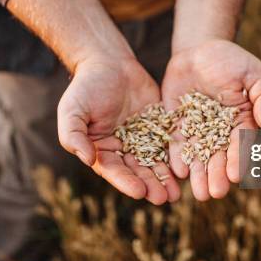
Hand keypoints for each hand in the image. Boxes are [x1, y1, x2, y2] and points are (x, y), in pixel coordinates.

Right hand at [57, 55, 179, 203]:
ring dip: (166, 178)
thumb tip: (87, 159)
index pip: (114, 170)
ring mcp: (143, 138)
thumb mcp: (72, 110)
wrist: (109, 61)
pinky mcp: (159, 126)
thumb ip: (74, 136)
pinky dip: (177, 156)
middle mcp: (123, 149)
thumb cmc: (86, 86)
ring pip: (156, 162)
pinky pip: (169, 143)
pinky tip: (188, 167)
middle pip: (138, 171)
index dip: (126, 182)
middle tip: (164, 199)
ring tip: (178, 193)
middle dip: (151, 185)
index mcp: (102, 150)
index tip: (139, 192)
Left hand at [162, 39, 260, 200]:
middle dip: (217, 175)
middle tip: (214, 193)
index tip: (235, 176)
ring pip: (198, 156)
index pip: (241, 144)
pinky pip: (177, 144)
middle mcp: (219, 131)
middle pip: (219, 157)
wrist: (199, 50)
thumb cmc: (232, 60)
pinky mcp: (177, 125)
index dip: (238, 160)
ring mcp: (197, 130)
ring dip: (199, 175)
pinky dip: (178, 158)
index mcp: (242, 121)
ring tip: (199, 193)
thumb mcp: (253, 72)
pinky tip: (178, 172)